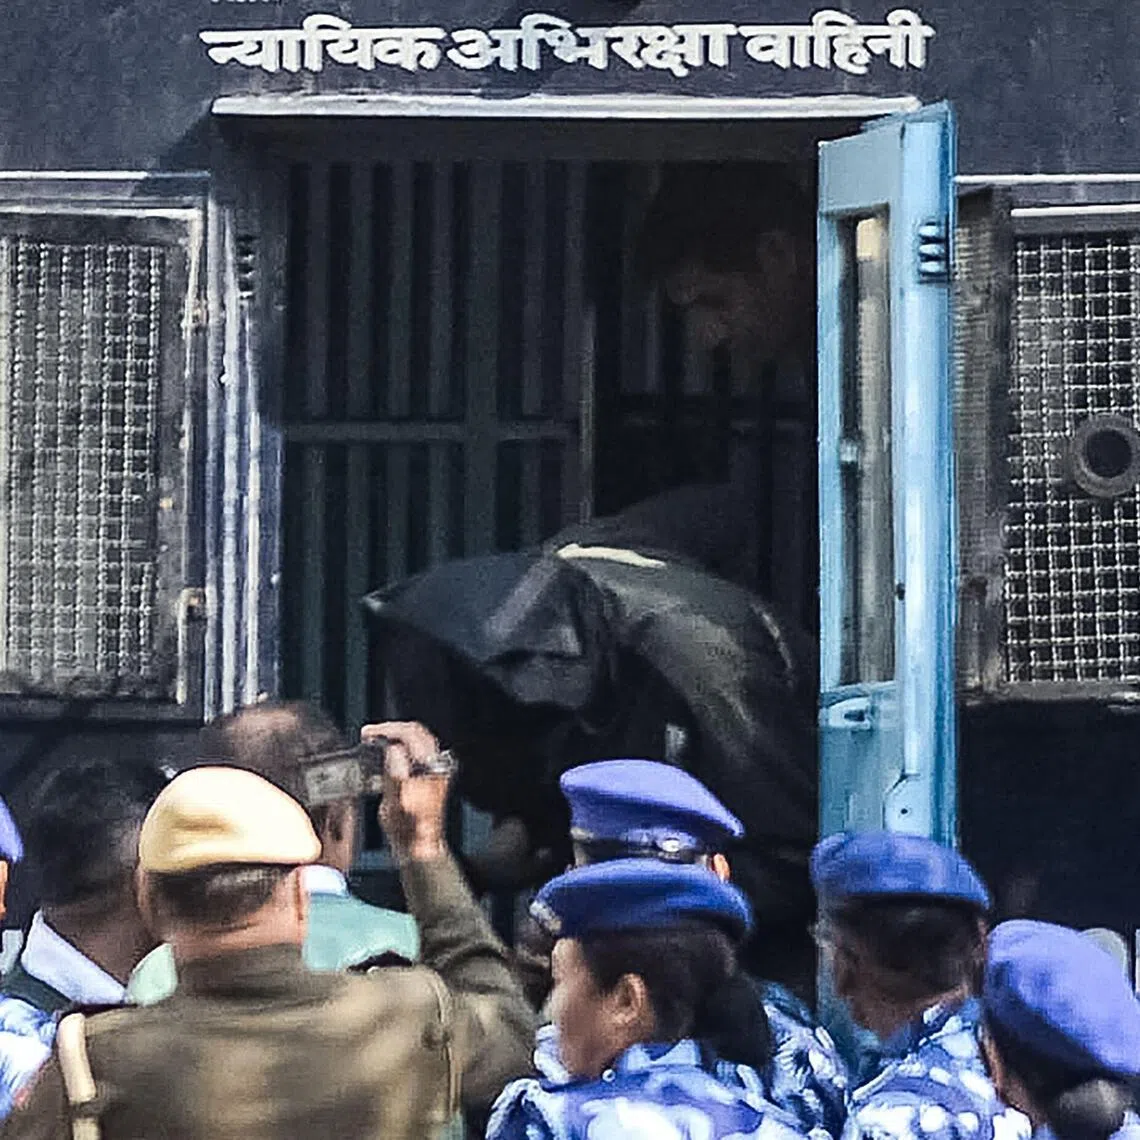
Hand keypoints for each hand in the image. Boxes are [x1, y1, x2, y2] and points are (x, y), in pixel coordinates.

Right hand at [363, 721, 449, 862]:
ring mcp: (434, 769)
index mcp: (431, 767)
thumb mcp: (397, 803)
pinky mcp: (429, 776)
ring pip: (416, 741)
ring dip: (394, 738)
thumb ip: (396, 775)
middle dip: (391, 730)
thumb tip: (393, 750)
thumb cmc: (409, 830)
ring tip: (374, 741)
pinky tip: (385, 755)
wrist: (419, 846)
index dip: (388, 730)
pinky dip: (398, 748)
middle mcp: (436, 765)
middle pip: (415, 733)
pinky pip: (415, 752)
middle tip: (369, 734)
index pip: (412, 734)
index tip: (369, 734)